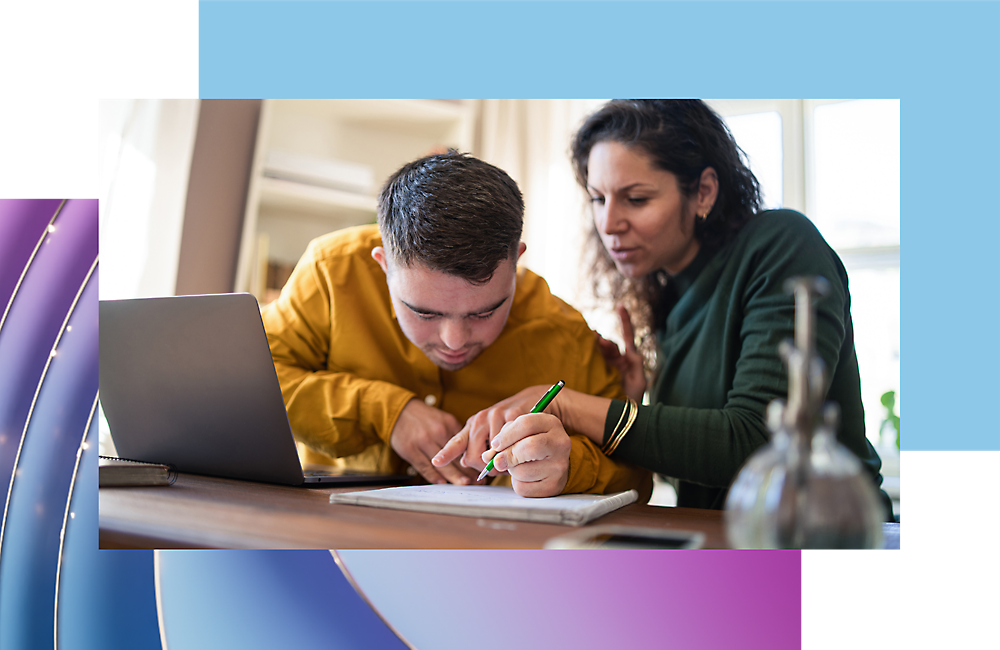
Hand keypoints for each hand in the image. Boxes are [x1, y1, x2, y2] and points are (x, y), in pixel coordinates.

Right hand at [390, 399, 478, 485]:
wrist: (399, 410)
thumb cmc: (424, 418)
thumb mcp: (443, 419)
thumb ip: (456, 435)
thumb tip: (473, 451)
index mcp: (448, 424)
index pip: (465, 445)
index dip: (475, 458)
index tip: (483, 468)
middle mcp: (437, 432)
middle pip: (455, 456)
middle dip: (468, 470)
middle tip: (479, 481)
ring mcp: (423, 441)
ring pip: (442, 464)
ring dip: (454, 476)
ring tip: (465, 484)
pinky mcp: (410, 449)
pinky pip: (424, 467)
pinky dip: (434, 476)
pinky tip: (443, 483)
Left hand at [432, 386, 556, 476]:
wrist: (534, 400)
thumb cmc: (511, 421)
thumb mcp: (490, 431)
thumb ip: (476, 445)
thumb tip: (464, 462)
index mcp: (473, 424)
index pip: (457, 442)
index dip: (446, 453)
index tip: (436, 462)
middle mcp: (481, 419)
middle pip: (473, 457)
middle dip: (484, 469)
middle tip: (495, 467)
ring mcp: (496, 416)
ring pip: (493, 455)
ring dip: (503, 462)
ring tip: (512, 452)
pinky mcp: (514, 416)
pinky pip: (511, 446)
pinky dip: (516, 453)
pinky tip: (522, 445)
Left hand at [480, 413, 571, 496]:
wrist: (557, 464)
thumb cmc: (534, 444)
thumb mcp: (522, 433)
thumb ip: (503, 440)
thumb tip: (487, 457)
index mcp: (551, 423)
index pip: (526, 424)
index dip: (506, 435)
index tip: (495, 444)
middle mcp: (560, 443)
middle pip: (528, 447)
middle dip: (507, 455)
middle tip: (498, 461)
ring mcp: (560, 466)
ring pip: (522, 471)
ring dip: (512, 470)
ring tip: (518, 466)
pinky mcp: (554, 486)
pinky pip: (523, 488)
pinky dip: (517, 484)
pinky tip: (525, 477)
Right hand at [596, 304, 645, 401]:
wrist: (623, 418)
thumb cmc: (633, 400)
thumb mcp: (639, 381)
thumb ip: (636, 364)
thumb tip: (630, 350)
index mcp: (629, 360)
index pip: (628, 336)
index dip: (625, 321)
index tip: (620, 306)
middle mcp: (618, 361)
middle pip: (611, 344)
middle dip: (606, 341)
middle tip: (598, 340)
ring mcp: (608, 366)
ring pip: (603, 351)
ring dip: (600, 346)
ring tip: (595, 342)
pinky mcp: (600, 373)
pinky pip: (596, 360)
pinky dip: (593, 353)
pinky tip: (589, 347)